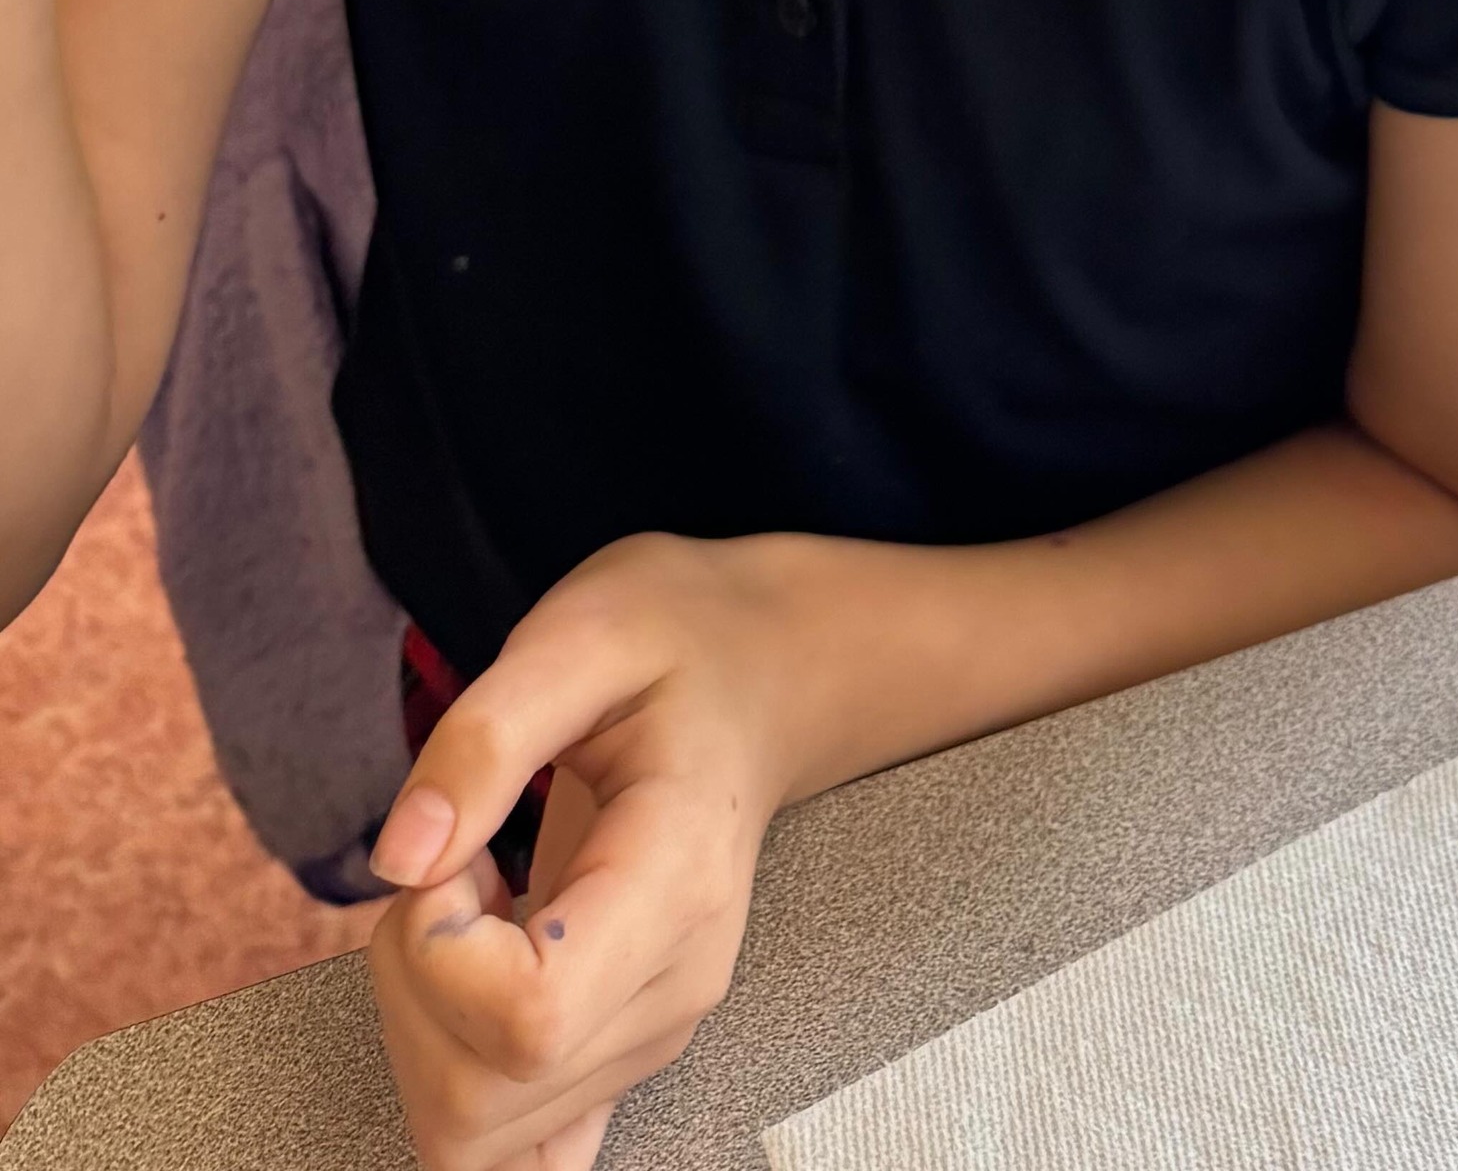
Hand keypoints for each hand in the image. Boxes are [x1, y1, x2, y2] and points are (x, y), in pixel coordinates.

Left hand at [364, 531, 840, 1170]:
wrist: (764, 677)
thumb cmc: (679, 642)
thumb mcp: (582, 633)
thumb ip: (483, 738)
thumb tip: (399, 856)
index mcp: (675, 883)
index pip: (530, 1021)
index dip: (439, 951)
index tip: (449, 852)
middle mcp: (674, 987)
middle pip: (481, 1101)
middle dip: (411, 984)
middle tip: (452, 863)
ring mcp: (651, 1035)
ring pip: (475, 1136)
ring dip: (421, 1025)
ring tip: (470, 904)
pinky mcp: (620, 1051)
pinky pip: (521, 1157)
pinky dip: (458, 1088)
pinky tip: (469, 987)